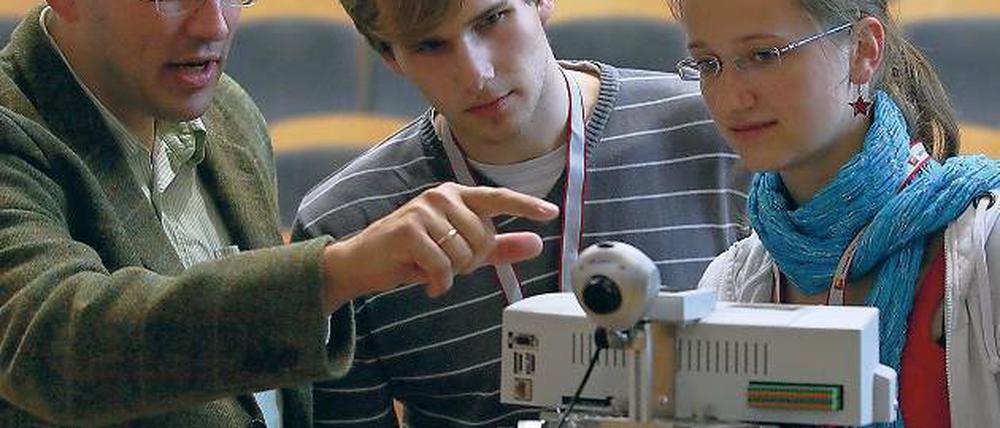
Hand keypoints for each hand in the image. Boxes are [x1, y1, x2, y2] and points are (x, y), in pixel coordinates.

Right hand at [320, 183, 559, 312]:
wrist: (363, 262)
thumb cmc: (412, 253)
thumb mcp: (460, 250)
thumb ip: (498, 247)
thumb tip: (535, 243)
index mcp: (456, 196)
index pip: (497, 198)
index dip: (525, 206)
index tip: (549, 212)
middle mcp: (441, 196)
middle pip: (482, 238)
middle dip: (470, 262)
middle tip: (446, 265)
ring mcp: (423, 210)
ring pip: (463, 253)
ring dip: (452, 273)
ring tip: (432, 269)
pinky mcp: (408, 230)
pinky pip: (442, 266)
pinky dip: (438, 282)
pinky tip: (426, 281)